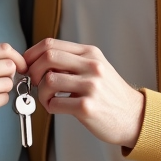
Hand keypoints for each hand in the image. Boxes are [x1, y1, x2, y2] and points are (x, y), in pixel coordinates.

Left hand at [23, 38, 144, 147]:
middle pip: (48, 57)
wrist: (134, 116)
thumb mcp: (95, 68)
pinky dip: (50, 106)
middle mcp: (92, 66)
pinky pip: (55, 103)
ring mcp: (91, 86)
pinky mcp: (88, 107)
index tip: (27, 66)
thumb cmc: (109, 94)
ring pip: (49, 80)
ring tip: (48, 99)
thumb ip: (71, 61)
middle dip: (33, 71)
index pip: (51, 44)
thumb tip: (38, 61)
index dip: (32, 54)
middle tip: (34, 83)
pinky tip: (57, 108)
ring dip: (41, 92)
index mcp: (90, 53)